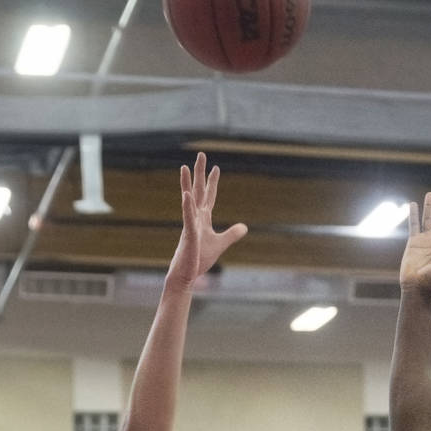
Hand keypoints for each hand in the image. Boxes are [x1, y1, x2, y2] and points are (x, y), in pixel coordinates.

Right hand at [169, 152, 247, 287]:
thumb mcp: (220, 244)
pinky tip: (187, 195)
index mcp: (203, 219)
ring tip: (185, 167)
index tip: (216, 167)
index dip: (212, 182)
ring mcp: (190, 225)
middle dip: (199, 173)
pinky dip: (187, 207)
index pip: (209, 196)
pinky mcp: (188, 235)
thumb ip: (232, 234)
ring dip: (187, 183)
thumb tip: (244, 227)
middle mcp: (195, 218)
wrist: (186, 275)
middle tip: (200, 155)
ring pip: (189, 200)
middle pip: (198, 191)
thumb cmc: (199, 259)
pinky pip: (187, 218)